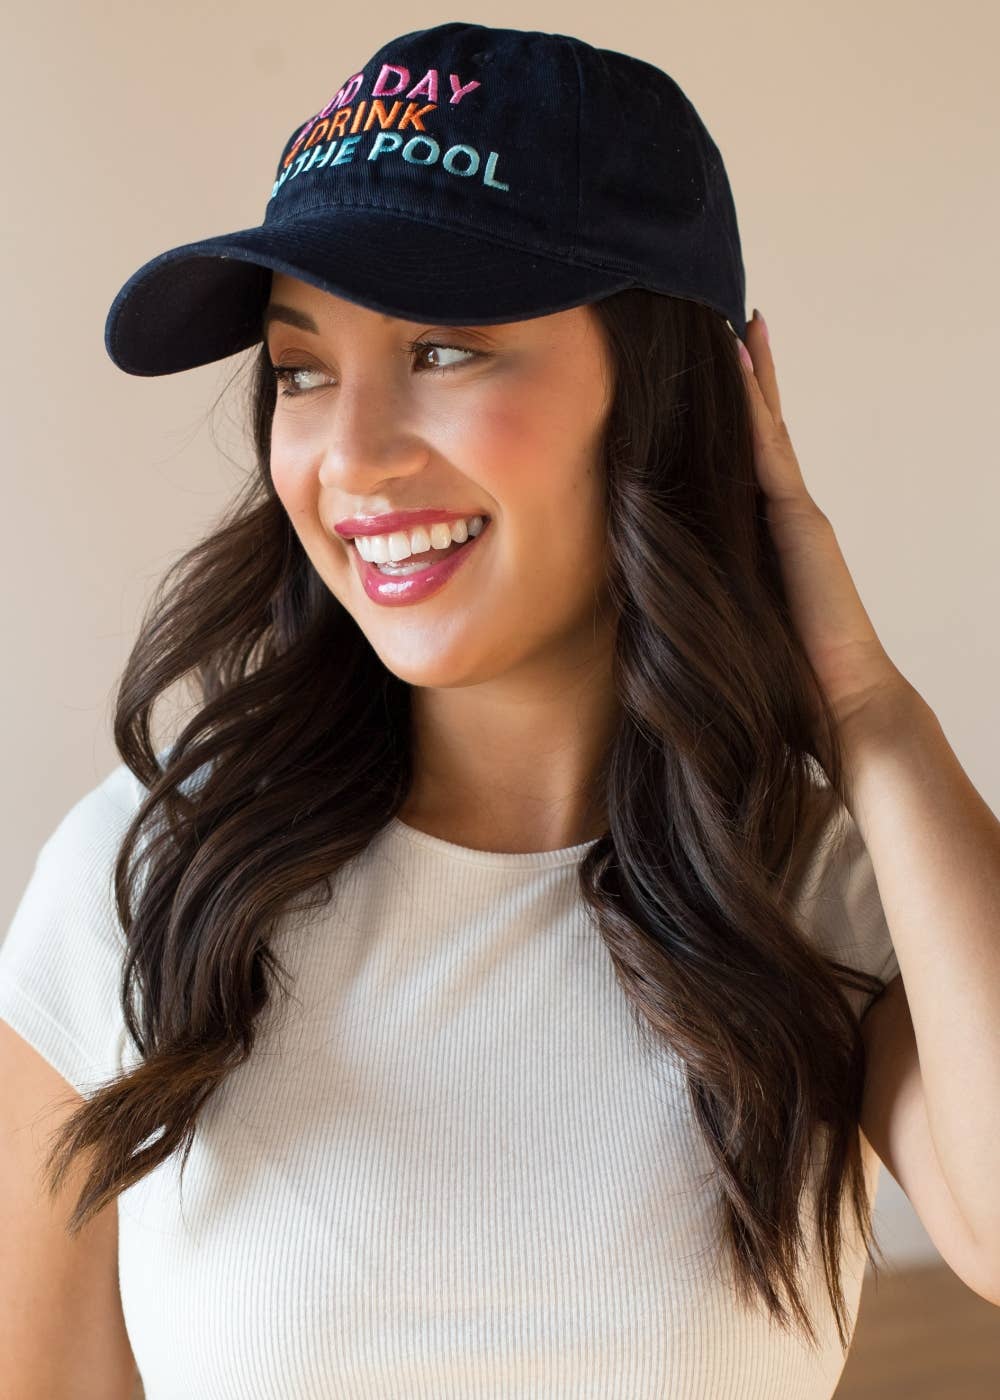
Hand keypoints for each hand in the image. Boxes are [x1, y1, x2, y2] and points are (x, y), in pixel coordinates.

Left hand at [736, 310, 912, 745]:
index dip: (721, 419)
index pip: (735, 462)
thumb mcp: (721, 618)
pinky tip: (733, 358)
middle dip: (740, 379)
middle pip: (754, 430)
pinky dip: (750, 399)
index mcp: (756, 536)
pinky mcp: (798, 516)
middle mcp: (776, 513)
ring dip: (745, 373)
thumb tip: (631, 587)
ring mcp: (792, 509)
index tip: (698, 377)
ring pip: (761, 425)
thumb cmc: (781, 675)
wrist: (840, 699)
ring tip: (727, 319)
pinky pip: (766, 445)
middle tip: (716, 322)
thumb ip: (695, 589)